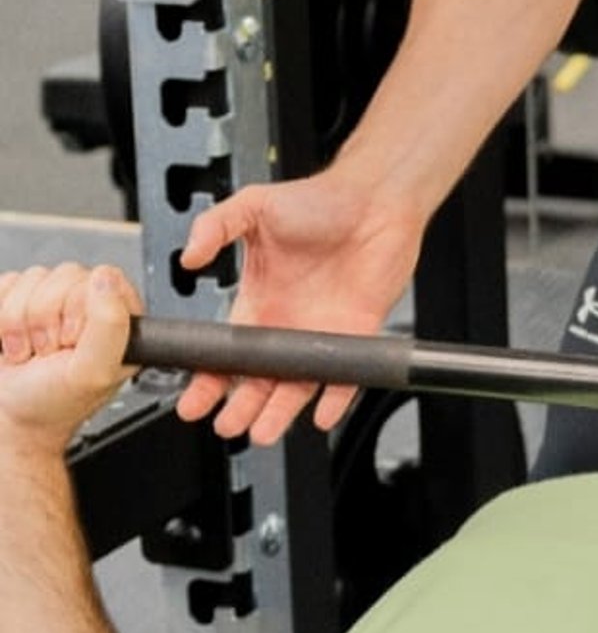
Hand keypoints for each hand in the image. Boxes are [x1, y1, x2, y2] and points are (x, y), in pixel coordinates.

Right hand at [0, 262, 140, 451]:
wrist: (10, 418)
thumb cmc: (53, 403)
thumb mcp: (91, 373)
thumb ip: (110, 326)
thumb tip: (107, 279)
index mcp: (118, 320)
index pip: (104, 279)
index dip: (79, 310)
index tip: (71, 343)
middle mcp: (88, 306)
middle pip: (65, 275)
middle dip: (44, 320)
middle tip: (48, 353)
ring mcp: (53, 302)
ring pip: (34, 278)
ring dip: (19, 322)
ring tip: (29, 352)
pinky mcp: (21, 300)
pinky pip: (9, 283)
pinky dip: (1, 317)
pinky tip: (12, 341)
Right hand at [175, 174, 422, 445]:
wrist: (375, 199)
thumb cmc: (320, 201)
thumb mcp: (254, 206)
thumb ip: (214, 227)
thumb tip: (186, 257)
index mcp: (258, 303)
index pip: (227, 353)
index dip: (208, 379)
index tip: (192, 401)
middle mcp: (286, 326)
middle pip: (257, 381)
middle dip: (238, 407)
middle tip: (225, 426)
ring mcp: (321, 335)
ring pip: (296, 387)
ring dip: (279, 413)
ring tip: (261, 433)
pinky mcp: (357, 335)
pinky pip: (345, 376)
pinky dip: (335, 398)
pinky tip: (321, 414)